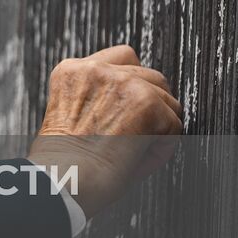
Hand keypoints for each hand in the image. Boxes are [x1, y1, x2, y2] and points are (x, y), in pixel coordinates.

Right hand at [27, 44, 181, 218]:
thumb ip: (98, 98)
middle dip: (150, 103)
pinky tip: (138, 156)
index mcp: (72, 71)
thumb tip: (140, 104)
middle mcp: (97, 70)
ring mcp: (123, 82)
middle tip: (135, 133)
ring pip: (166, 98)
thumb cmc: (64, 163)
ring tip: (134, 148)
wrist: (65, 180)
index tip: (126, 108)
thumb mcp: (70, 116)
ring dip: (158, 123)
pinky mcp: (146, 102)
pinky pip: (174, 123)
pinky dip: (163, 145)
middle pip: (150, 74)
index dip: (129, 85)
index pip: (122, 57)